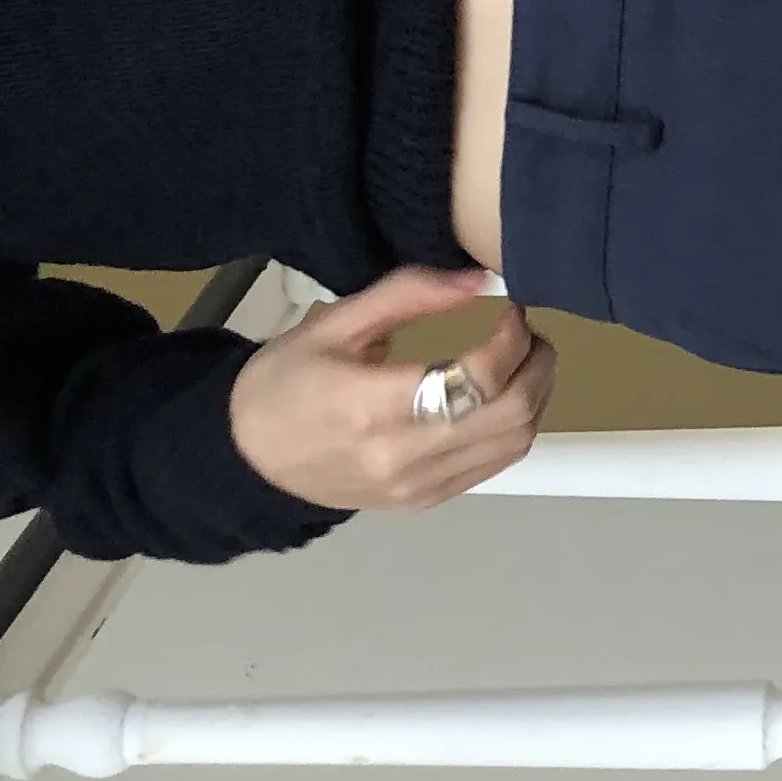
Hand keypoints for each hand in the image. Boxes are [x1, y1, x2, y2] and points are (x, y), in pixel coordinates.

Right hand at [226, 265, 557, 512]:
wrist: (245, 457)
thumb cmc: (283, 383)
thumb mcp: (335, 323)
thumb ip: (408, 293)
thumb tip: (480, 279)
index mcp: (371, 406)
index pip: (479, 376)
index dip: (513, 338)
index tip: (511, 311)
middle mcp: (401, 456)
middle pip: (511, 413)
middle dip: (536, 363)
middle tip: (526, 333)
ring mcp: (417, 486)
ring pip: (514, 443)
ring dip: (534, 395)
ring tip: (519, 360)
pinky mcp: (424, 501)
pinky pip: (494, 465)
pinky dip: (513, 426)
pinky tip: (498, 396)